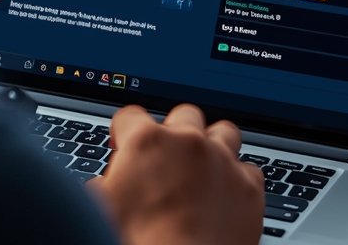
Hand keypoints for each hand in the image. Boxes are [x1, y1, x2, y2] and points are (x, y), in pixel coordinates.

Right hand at [90, 103, 263, 244]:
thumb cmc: (140, 242)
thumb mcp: (99, 207)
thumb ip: (104, 182)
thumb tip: (106, 182)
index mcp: (146, 142)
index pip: (130, 115)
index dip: (123, 131)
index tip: (124, 145)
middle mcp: (187, 142)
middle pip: (183, 114)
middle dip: (173, 132)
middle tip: (165, 158)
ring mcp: (222, 161)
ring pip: (223, 131)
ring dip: (212, 144)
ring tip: (202, 166)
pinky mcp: (248, 187)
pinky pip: (248, 169)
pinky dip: (237, 177)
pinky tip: (225, 193)